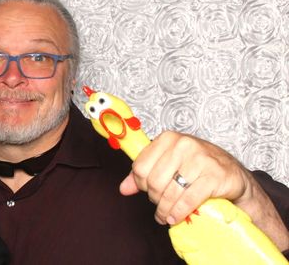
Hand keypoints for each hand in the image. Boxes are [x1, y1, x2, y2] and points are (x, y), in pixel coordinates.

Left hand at [119, 131, 251, 224]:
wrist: (233, 175)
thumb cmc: (198, 169)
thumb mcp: (170, 165)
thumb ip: (144, 174)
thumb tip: (123, 189)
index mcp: (168, 138)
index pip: (140, 166)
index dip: (140, 184)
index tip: (147, 191)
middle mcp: (183, 144)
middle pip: (154, 181)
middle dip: (154, 198)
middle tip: (160, 205)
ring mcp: (201, 159)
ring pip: (170, 192)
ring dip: (165, 210)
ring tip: (165, 216)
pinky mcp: (214, 176)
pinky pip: (188, 200)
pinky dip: (179, 213)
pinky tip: (175, 218)